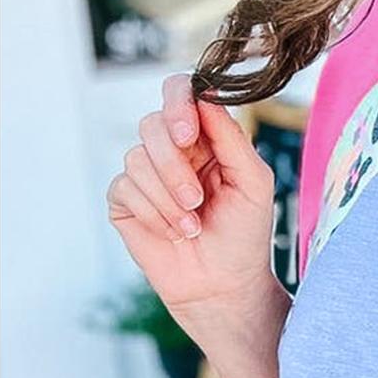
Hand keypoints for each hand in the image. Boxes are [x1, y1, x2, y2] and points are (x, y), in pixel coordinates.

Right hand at [105, 74, 278, 317]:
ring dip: (167, 197)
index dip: (177, 104)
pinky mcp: (124, 201)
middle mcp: (171, 150)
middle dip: (174, 165)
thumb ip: (231, 136)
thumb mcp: (253, 181)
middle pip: (152, 125)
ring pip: (137, 159)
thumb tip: (206, 93)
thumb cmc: (244, 234)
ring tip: (192, 226)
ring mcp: (144, 174)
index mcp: (204, 137)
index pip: (179, 94)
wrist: (224, 284)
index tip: (187, 133)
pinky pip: (124, 188)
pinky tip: (174, 233)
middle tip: (197, 199)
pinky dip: (152, 214)